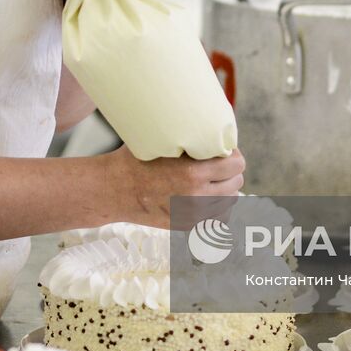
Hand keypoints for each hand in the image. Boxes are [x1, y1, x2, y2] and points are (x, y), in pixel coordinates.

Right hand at [102, 147, 245, 227]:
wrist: (114, 190)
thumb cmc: (136, 160)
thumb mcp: (162, 140)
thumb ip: (189, 137)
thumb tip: (212, 124)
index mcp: (193, 173)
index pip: (236, 164)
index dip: (231, 154)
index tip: (222, 151)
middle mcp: (197, 196)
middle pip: (236, 182)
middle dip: (229, 171)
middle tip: (216, 164)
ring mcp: (193, 215)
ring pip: (230, 200)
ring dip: (224, 189)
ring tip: (210, 180)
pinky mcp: (188, 226)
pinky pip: (219, 218)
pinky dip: (217, 207)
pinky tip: (206, 196)